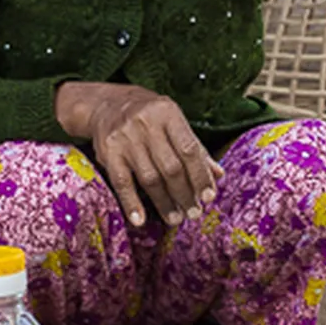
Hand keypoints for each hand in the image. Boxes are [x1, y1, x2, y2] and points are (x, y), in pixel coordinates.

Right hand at [53, 82, 221, 229]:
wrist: (107, 105)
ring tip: (175, 219)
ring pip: (150, 178)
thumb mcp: (173, 122)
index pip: (189, 149)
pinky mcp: (108, 152)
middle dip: (185, 194)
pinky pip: (122, 182)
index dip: (201, 176)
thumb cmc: (149, 117)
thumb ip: (195, 148)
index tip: (209, 197)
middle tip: (193, 213)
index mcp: (168, 113)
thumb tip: (218, 175)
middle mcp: (146, 124)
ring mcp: (126, 138)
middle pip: (171, 167)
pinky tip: (141, 220)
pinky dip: (132, 203)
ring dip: (164, 203)